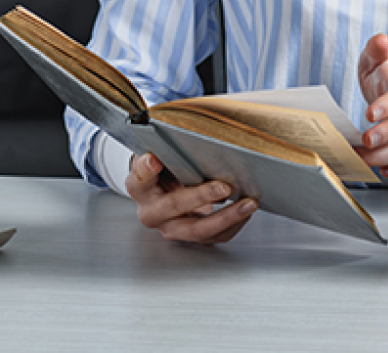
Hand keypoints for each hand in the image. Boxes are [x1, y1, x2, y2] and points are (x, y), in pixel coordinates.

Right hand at [125, 152, 257, 243]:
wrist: (161, 191)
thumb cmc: (161, 171)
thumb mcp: (156, 157)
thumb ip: (161, 152)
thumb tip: (161, 153)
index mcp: (139, 188)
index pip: (140, 178)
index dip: (147, 169)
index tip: (155, 160)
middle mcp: (152, 212)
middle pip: (175, 207)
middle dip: (203, 196)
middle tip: (224, 186)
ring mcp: (172, 228)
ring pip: (199, 230)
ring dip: (227, 218)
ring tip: (248, 204)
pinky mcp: (190, 236)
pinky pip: (214, 237)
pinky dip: (232, 225)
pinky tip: (245, 212)